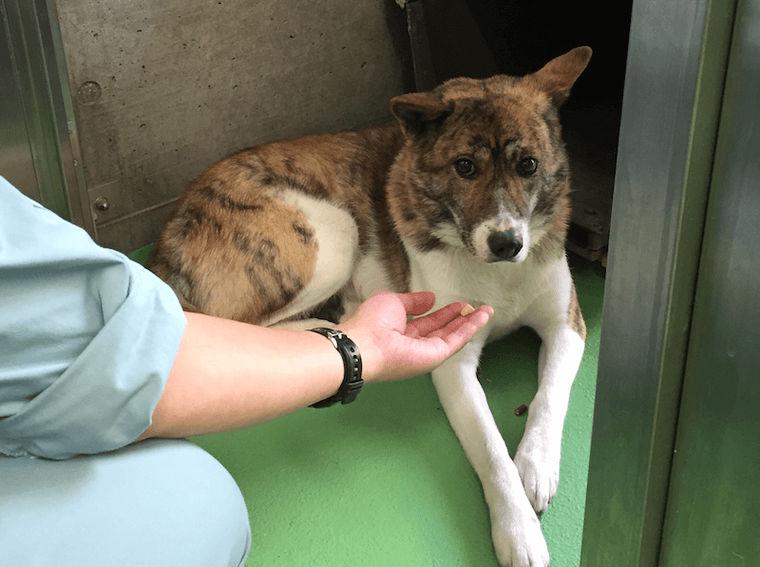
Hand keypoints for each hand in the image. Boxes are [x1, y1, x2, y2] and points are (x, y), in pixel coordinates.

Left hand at [341, 291, 492, 381]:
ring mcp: (426, 352)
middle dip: (461, 318)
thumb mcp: (394, 302)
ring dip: (471, 323)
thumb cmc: (372, 322)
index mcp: (402, 331)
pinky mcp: (435, 356)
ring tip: (486, 311)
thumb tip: (431, 298)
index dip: (444, 312)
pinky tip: (481, 317)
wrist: (364, 345)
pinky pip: (456, 340)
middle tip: (478, 307)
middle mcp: (416, 344)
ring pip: (453, 335)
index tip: (458, 304)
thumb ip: (413, 302)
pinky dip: (470, 328)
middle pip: (444, 330)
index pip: (428, 322)